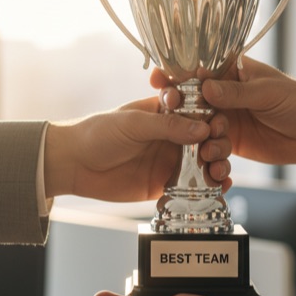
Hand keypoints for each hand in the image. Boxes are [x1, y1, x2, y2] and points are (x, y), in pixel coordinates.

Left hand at [44, 96, 230, 200]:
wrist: (74, 165)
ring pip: (206, 161)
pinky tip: (220, 186)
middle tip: (214, 151)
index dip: (213, 116)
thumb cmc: (98, 134)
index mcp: (166, 112)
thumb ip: (167, 125)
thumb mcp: (133, 123)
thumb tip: (202, 128)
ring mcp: (171, 160)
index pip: (199, 110)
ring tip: (219, 171)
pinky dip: (211, 186)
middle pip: (208, 137)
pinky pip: (194, 186)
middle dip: (219, 143)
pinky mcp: (166, 184)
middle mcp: (172, 135)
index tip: (216, 125)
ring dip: (219, 164)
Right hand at [151, 57, 295, 174]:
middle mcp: (223, 95)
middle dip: (181, 115)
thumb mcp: (269, 93)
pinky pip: (212, 150)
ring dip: (198, 142)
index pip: (198, 70)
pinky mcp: (230, 142)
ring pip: (197, 129)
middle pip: (190, 102)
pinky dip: (211, 159)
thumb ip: (237, 92)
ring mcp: (224, 119)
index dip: (177, 74)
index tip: (159, 80)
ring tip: (210, 152)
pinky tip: (217, 168)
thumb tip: (206, 87)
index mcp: (232, 72)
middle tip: (176, 125)